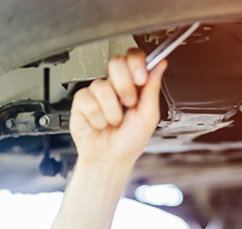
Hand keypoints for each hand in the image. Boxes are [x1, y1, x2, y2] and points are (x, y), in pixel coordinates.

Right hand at [69, 49, 167, 167]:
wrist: (111, 158)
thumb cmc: (130, 140)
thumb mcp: (149, 115)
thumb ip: (152, 88)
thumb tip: (160, 65)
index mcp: (133, 84)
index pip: (133, 58)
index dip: (136, 63)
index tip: (141, 79)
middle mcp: (114, 85)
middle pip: (116, 62)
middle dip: (125, 86)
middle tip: (128, 104)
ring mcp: (97, 92)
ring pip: (102, 87)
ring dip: (112, 111)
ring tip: (113, 122)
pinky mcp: (81, 101)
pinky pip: (88, 101)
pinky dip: (97, 118)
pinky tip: (99, 124)